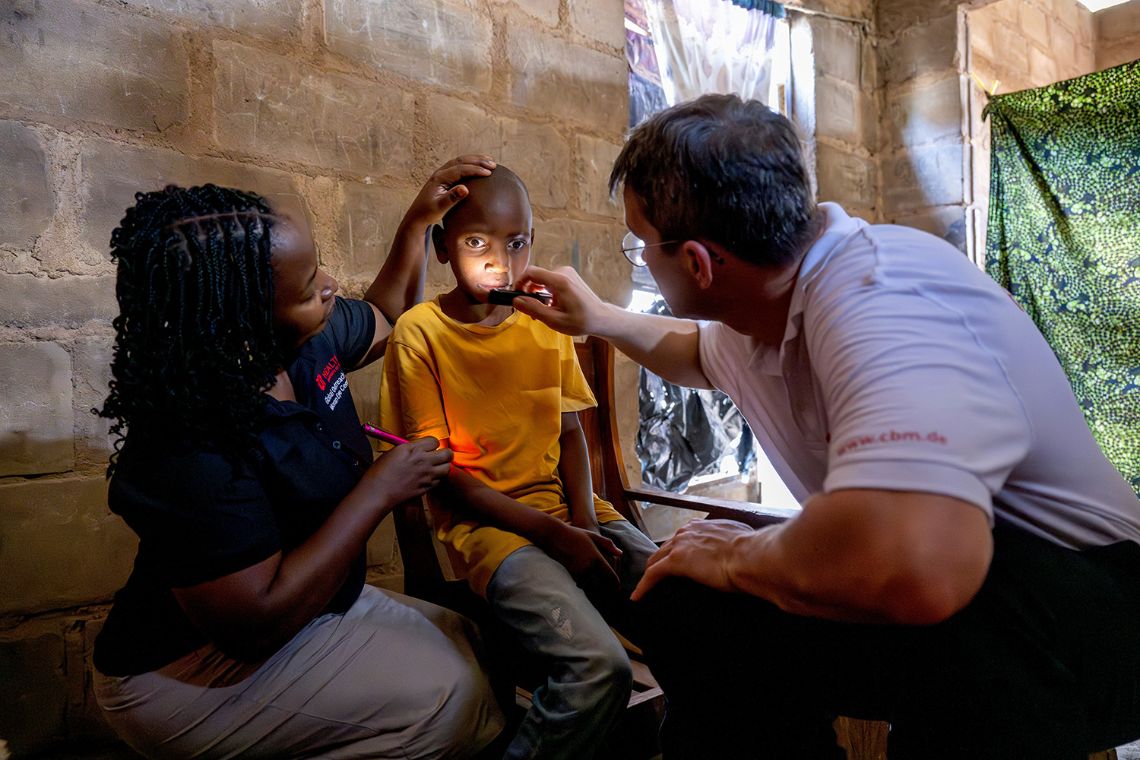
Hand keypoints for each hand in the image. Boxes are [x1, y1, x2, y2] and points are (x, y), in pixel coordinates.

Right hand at [363, 437, 452, 508]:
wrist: (378, 492)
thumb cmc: (380, 472)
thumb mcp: (393, 453)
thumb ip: (409, 449)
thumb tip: (418, 448)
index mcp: (413, 449)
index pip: (434, 441)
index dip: (432, 444)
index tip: (428, 447)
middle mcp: (423, 461)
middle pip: (447, 454)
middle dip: (445, 453)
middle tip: (440, 456)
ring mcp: (426, 475)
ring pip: (447, 468)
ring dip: (443, 466)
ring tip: (436, 468)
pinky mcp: (427, 487)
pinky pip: (439, 481)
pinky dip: (436, 479)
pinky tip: (428, 478)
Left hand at [401, 155, 495, 230]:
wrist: (417, 215)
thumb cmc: (428, 213)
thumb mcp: (440, 208)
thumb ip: (452, 198)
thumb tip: (465, 189)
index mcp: (439, 178)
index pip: (460, 169)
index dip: (475, 169)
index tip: (488, 172)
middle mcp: (440, 172)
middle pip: (461, 161)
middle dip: (478, 161)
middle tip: (493, 164)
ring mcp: (442, 174)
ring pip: (460, 161)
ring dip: (475, 160)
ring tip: (490, 161)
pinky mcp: (445, 178)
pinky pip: (459, 166)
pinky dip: (470, 164)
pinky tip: (479, 166)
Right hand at [510, 265, 610, 336]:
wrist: (601, 318)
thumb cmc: (582, 321)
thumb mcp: (555, 320)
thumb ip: (534, 309)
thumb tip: (516, 300)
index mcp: (560, 281)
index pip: (531, 272)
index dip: (519, 282)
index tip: (515, 295)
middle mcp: (563, 272)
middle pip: (536, 277)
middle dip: (529, 293)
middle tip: (530, 311)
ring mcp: (567, 273)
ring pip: (543, 280)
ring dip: (538, 295)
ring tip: (542, 312)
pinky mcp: (569, 277)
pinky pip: (550, 282)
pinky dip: (546, 293)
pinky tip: (551, 307)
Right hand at [543, 523, 622, 588]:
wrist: (555, 537)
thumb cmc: (575, 534)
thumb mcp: (594, 536)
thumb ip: (608, 545)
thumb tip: (620, 554)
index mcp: (597, 559)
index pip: (611, 577)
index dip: (616, 585)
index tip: (618, 588)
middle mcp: (589, 568)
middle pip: (603, 586)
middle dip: (608, 591)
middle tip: (612, 595)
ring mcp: (579, 572)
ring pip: (592, 588)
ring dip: (597, 591)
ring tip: (602, 594)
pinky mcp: (571, 575)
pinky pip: (583, 585)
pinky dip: (587, 587)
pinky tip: (590, 587)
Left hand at [630, 519, 754, 600]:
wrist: (750, 555)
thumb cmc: (753, 550)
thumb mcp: (743, 539)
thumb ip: (736, 542)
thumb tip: (747, 547)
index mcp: (703, 527)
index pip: (684, 539)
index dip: (678, 550)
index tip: (678, 560)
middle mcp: (688, 531)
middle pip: (666, 548)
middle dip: (660, 560)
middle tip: (657, 575)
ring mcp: (680, 545)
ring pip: (656, 560)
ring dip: (650, 572)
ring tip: (645, 586)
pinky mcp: (675, 562)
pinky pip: (653, 574)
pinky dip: (644, 586)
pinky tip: (637, 597)